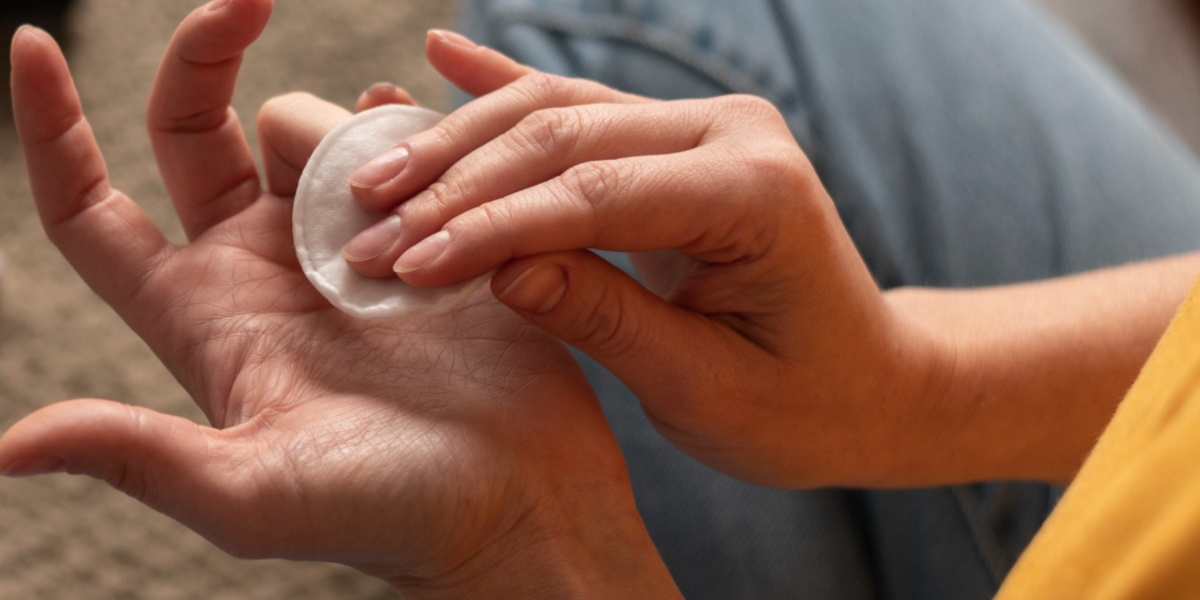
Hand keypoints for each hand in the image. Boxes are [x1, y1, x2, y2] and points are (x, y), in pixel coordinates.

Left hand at [0, 2, 677, 596]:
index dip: (50, 130)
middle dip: (207, 59)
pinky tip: (434, 136)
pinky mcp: (426, 239)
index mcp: (204, 316)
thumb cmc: (388, 515)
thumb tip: (8, 448)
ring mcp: (347, 250)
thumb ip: (142, 456)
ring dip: (342, 128)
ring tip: (400, 191)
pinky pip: (400, 148)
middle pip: (202, 135)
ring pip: (313, 133)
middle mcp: (264, 271)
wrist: (518, 508)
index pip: (91, 210)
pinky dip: (408, 124)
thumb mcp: (252, 493)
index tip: (31, 42)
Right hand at [339, 31, 945, 487]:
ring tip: (374, 177)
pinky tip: (442, 54)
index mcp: (755, 193)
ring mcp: (706, 125)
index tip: (403, 264)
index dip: (488, 228)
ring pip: (558, 112)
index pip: (593, 195)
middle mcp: (732, 133)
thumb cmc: (804, 405)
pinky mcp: (679, 138)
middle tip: (362, 228)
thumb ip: (606, 321)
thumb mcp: (706, 390)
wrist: (872, 383)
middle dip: (455, 186)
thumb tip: (498, 269)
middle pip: (564, 138)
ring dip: (460, 143)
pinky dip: (504, 85)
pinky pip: (580, 105)